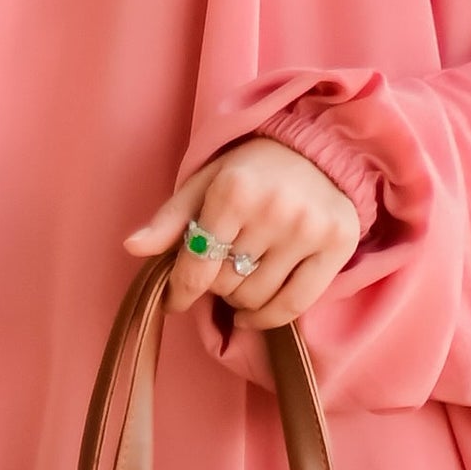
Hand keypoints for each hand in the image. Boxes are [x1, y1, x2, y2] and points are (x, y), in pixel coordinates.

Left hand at [123, 132, 362, 332]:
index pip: (197, 265)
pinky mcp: (338, 245)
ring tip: (242, 276)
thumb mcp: (203, 183)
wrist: (316, 151)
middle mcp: (274, 210)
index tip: (174, 301)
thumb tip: (132, 248)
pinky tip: (254, 312)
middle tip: (221, 267)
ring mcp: (309, 229)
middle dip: (214, 284)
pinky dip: (268, 317)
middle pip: (225, 284)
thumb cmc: (250, 170)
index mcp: (234, 191)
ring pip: (256, 298)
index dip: (179, 291)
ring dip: (240, 299)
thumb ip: (169, 219)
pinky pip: (295, 305)